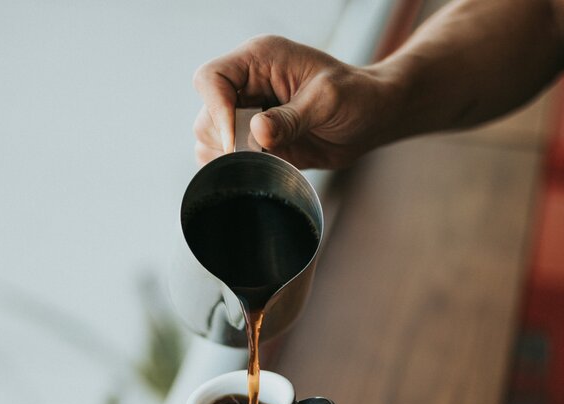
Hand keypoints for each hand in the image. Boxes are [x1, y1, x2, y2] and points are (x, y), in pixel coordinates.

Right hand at [193, 35, 392, 169]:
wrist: (370, 119)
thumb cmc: (356, 97)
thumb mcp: (328, 101)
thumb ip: (291, 117)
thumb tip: (256, 133)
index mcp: (259, 60)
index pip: (211, 79)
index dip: (216, 111)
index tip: (236, 142)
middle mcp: (247, 85)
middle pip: (206, 115)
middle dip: (226, 142)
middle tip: (261, 156)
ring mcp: (247, 115)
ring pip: (209, 141)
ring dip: (232, 159)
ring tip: (268, 161)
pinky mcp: (254, 142)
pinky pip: (226, 159)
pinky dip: (238, 171)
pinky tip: (266, 169)